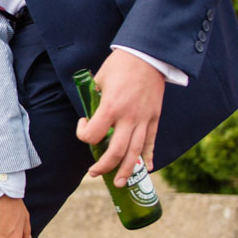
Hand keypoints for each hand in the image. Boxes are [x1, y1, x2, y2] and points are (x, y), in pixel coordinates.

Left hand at [78, 50, 164, 185]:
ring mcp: (144, 119)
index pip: (93, 134)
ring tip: (120, 182)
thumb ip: (93, 100)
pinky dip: (149, 157)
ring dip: (126, 170)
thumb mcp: (99, 79)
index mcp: (111, 107)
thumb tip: (89, 115)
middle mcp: (129, 117)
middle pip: (116, 151)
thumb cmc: (120, 65)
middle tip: (95, 173)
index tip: (84, 123)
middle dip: (104, 166)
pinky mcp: (155, 117)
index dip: (83, 133)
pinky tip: (146, 169)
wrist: (148, 55)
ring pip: (135, 152)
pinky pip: (152, 141)